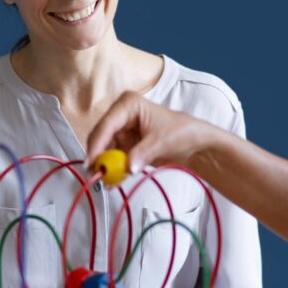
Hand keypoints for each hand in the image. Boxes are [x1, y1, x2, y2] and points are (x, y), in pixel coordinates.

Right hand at [86, 91, 221, 174]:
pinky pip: (113, 159)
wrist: (195, 143)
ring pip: (104, 150)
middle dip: (98, 156)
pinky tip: (113, 183)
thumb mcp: (161, 142)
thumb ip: (142, 154)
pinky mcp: (124, 145)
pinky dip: (113, 170)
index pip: (107, 124)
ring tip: (106, 181)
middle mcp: (120, 115)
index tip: (92, 162)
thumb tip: (127, 167)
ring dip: (104, 165)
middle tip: (96, 175)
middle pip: (101, 136)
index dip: (97, 143)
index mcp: (128, 104)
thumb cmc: (181, 132)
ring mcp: (121, 131)